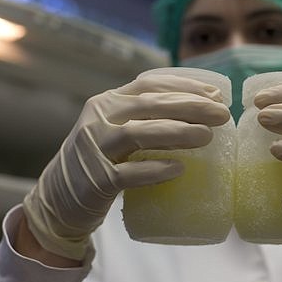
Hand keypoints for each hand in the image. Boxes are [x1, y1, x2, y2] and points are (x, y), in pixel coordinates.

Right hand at [23, 73, 229, 259]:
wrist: (59, 197)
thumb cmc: (101, 160)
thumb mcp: (118, 129)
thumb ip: (147, 118)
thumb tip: (202, 112)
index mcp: (109, 102)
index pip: (149, 84)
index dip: (184, 86)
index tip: (215, 93)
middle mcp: (100, 118)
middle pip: (148, 105)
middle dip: (190, 106)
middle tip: (222, 114)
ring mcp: (95, 148)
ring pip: (137, 133)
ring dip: (176, 132)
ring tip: (207, 137)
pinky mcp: (96, 179)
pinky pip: (127, 173)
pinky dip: (154, 169)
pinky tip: (178, 168)